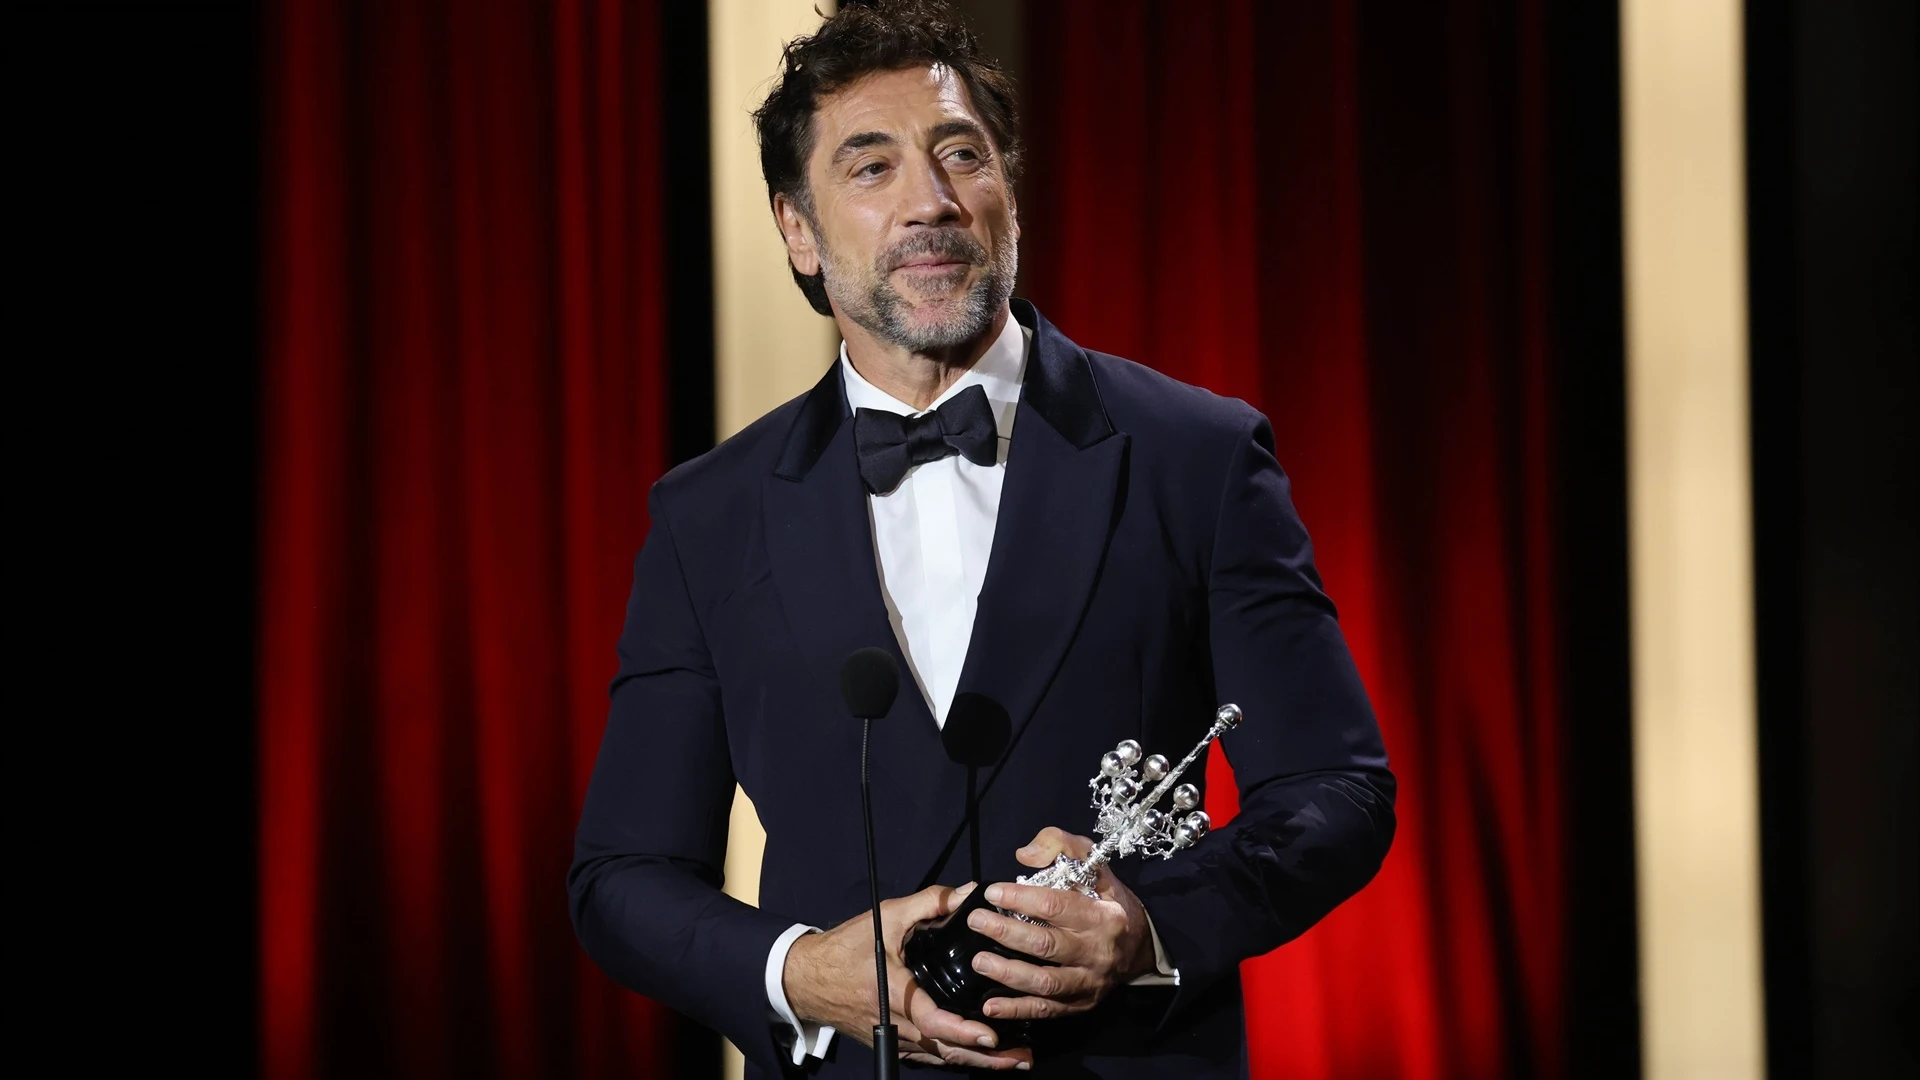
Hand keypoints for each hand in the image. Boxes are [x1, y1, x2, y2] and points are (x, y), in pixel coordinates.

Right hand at [784, 883, 1033, 1070]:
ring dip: (976, 1063)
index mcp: (895, 996)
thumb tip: (966, 893)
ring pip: (940, 1059)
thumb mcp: (884, 918)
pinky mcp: (890, 1042)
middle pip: (946, 1052)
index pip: (933, 1023)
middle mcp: (896, 1026)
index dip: (963, 1033)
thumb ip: (927, 903)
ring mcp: (893, 1038)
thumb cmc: (844, 949)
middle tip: (1020, 1057)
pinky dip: (954, 1058)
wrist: (805, 980)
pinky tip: (977, 1057)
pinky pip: (927, 1057)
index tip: (992, 1037)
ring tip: (1011, 1060)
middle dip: (985, 1059)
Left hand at [966, 827, 1158, 1020]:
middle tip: (976, 921)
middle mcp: (1097, 951)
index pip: (1056, 906)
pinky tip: (990, 1005)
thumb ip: (1061, 846)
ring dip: (1008, 973)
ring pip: (1045, 982)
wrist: (1140, 947)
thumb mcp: (1095, 864)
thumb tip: (1024, 855)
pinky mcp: (1080, 1004)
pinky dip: (1017, 1009)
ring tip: (978, 961)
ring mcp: (1089, 982)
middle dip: (1006, 933)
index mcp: (1103, 915)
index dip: (1020, 898)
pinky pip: (1046, 1010)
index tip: (992, 892)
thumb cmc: (1110, 900)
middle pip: (1046, 945)